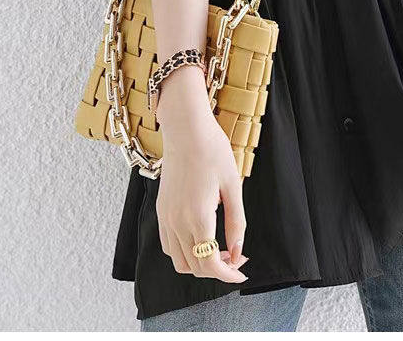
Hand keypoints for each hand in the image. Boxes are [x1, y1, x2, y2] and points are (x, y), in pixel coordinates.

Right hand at [155, 66, 248, 282]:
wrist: (185, 127)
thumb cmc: (212, 150)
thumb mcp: (232, 185)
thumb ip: (236, 222)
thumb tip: (239, 251)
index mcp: (197, 217)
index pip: (210, 265)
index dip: (228, 274)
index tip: (242, 271)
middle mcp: (176, 222)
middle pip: (194, 267)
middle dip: (217, 270)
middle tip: (236, 256)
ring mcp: (165, 217)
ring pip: (178, 261)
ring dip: (199, 264)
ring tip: (219, 249)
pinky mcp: (160, 209)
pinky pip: (168, 245)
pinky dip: (184, 252)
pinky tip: (201, 238)